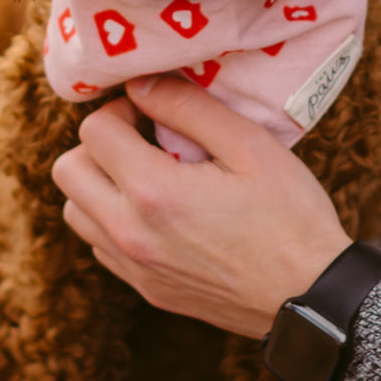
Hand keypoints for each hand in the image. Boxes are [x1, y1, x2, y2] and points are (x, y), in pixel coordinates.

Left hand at [54, 74, 352, 335]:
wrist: (312, 296)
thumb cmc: (290, 215)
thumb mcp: (250, 145)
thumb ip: (188, 108)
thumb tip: (140, 84)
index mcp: (154, 193)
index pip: (93, 132)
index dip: (121, 109)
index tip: (151, 111)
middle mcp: (130, 234)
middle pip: (68, 171)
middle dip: (98, 145)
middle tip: (143, 139)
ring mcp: (135, 268)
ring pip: (75, 212)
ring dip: (99, 185)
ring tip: (146, 175)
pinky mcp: (146, 290)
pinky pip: (100, 246)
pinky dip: (113, 221)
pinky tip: (158, 212)